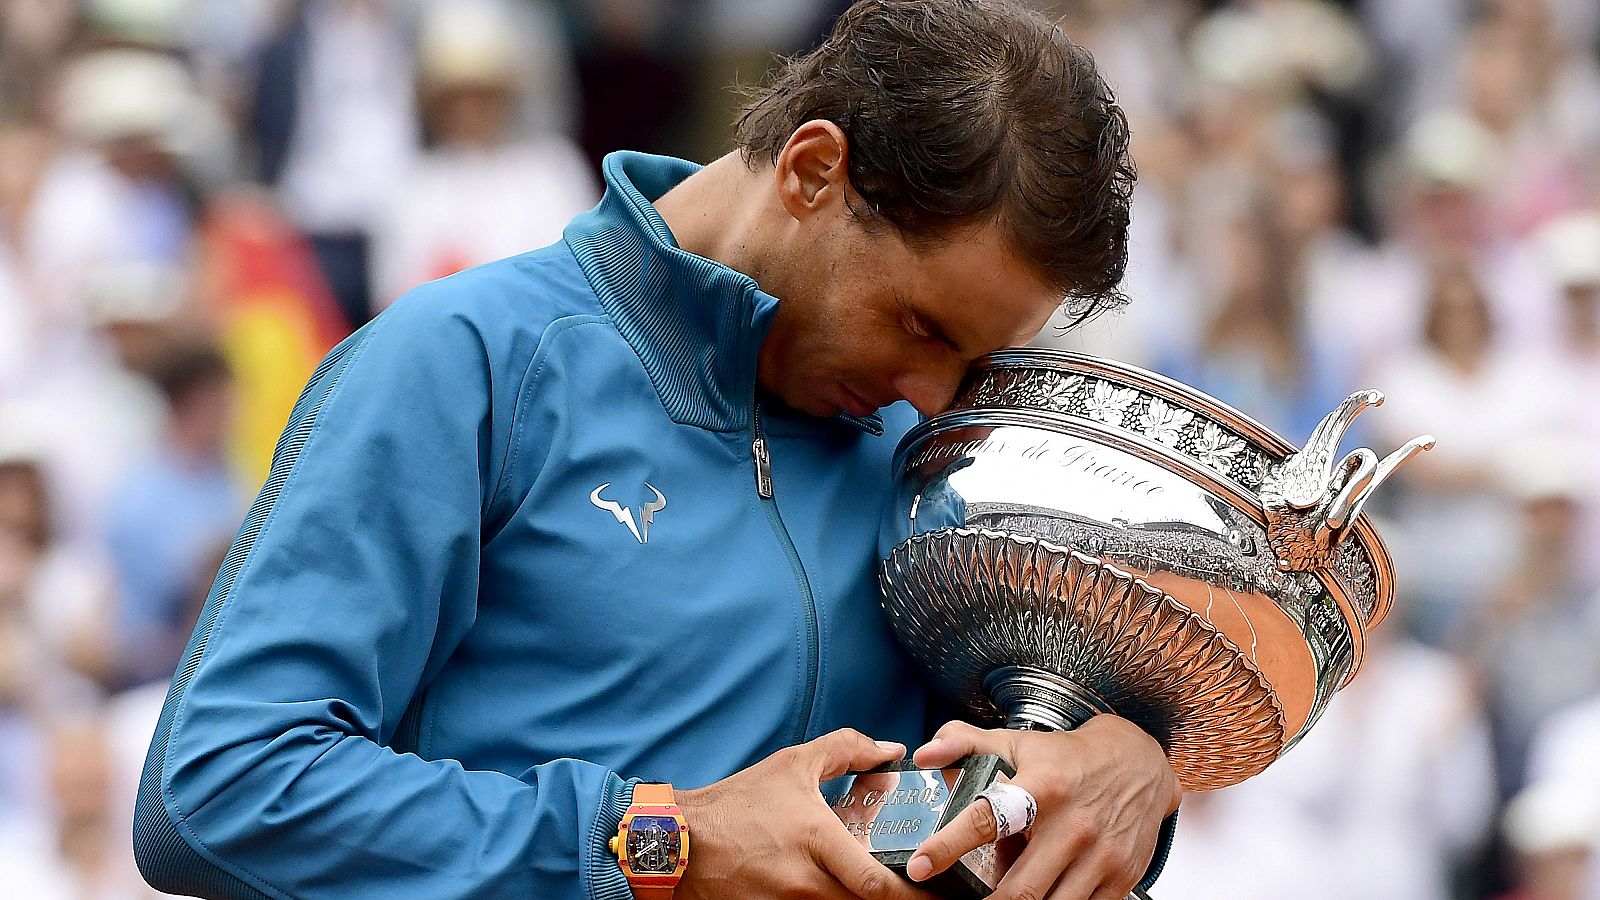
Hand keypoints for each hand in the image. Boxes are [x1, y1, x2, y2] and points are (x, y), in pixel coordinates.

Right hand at [676, 728, 937, 899]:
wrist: (678, 843)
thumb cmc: (737, 803)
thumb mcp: (793, 765)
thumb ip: (847, 750)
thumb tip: (891, 751)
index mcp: (816, 840)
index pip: (876, 884)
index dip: (912, 891)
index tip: (935, 886)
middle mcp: (804, 882)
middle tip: (922, 893)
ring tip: (884, 890)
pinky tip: (842, 891)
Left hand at [906, 717, 1179, 899]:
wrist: (1140, 765)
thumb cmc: (1069, 759)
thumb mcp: (1017, 743)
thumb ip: (965, 744)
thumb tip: (924, 755)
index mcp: (1042, 788)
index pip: (986, 819)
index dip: (948, 846)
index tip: (921, 866)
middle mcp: (1074, 825)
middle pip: (1020, 888)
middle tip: (962, 899)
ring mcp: (1101, 856)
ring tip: (1000, 898)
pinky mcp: (1120, 879)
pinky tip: (1041, 896)